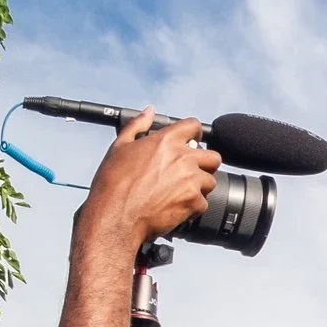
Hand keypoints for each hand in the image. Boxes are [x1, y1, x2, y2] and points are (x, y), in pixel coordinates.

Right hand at [80, 110, 219, 248]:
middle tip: (189, 172)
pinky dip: (192, 206)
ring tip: (178, 192)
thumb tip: (149, 111)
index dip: (194, 134)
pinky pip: (204, 203)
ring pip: (210, 181)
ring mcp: (191, 180)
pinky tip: (175, 206)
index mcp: (166, 141)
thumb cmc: (114, 182)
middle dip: (204, 164)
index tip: (192, 142)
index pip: (194, 126)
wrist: (117, 215)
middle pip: (213, 156)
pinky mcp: (194, 202)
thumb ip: (137, 125)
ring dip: (199, 186)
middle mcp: (183, 158)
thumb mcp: (120, 146)